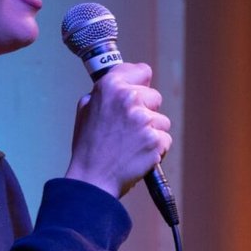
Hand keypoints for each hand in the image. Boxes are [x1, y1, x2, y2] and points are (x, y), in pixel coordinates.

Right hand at [63, 63, 173, 199]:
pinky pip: (165, 138)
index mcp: (110, 86)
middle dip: (146, 111)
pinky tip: (138, 153)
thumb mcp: (86, 109)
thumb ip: (104, 92)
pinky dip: (156, 148)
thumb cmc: (88, 147)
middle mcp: (128, 98)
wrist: (92, 179)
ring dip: (151, 131)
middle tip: (128, 128)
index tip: (138, 91)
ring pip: (162, 120)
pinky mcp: (155, 139)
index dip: (140, 83)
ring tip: (131, 144)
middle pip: (154, 97)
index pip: (142, 71)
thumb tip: (120, 83)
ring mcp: (144, 119)